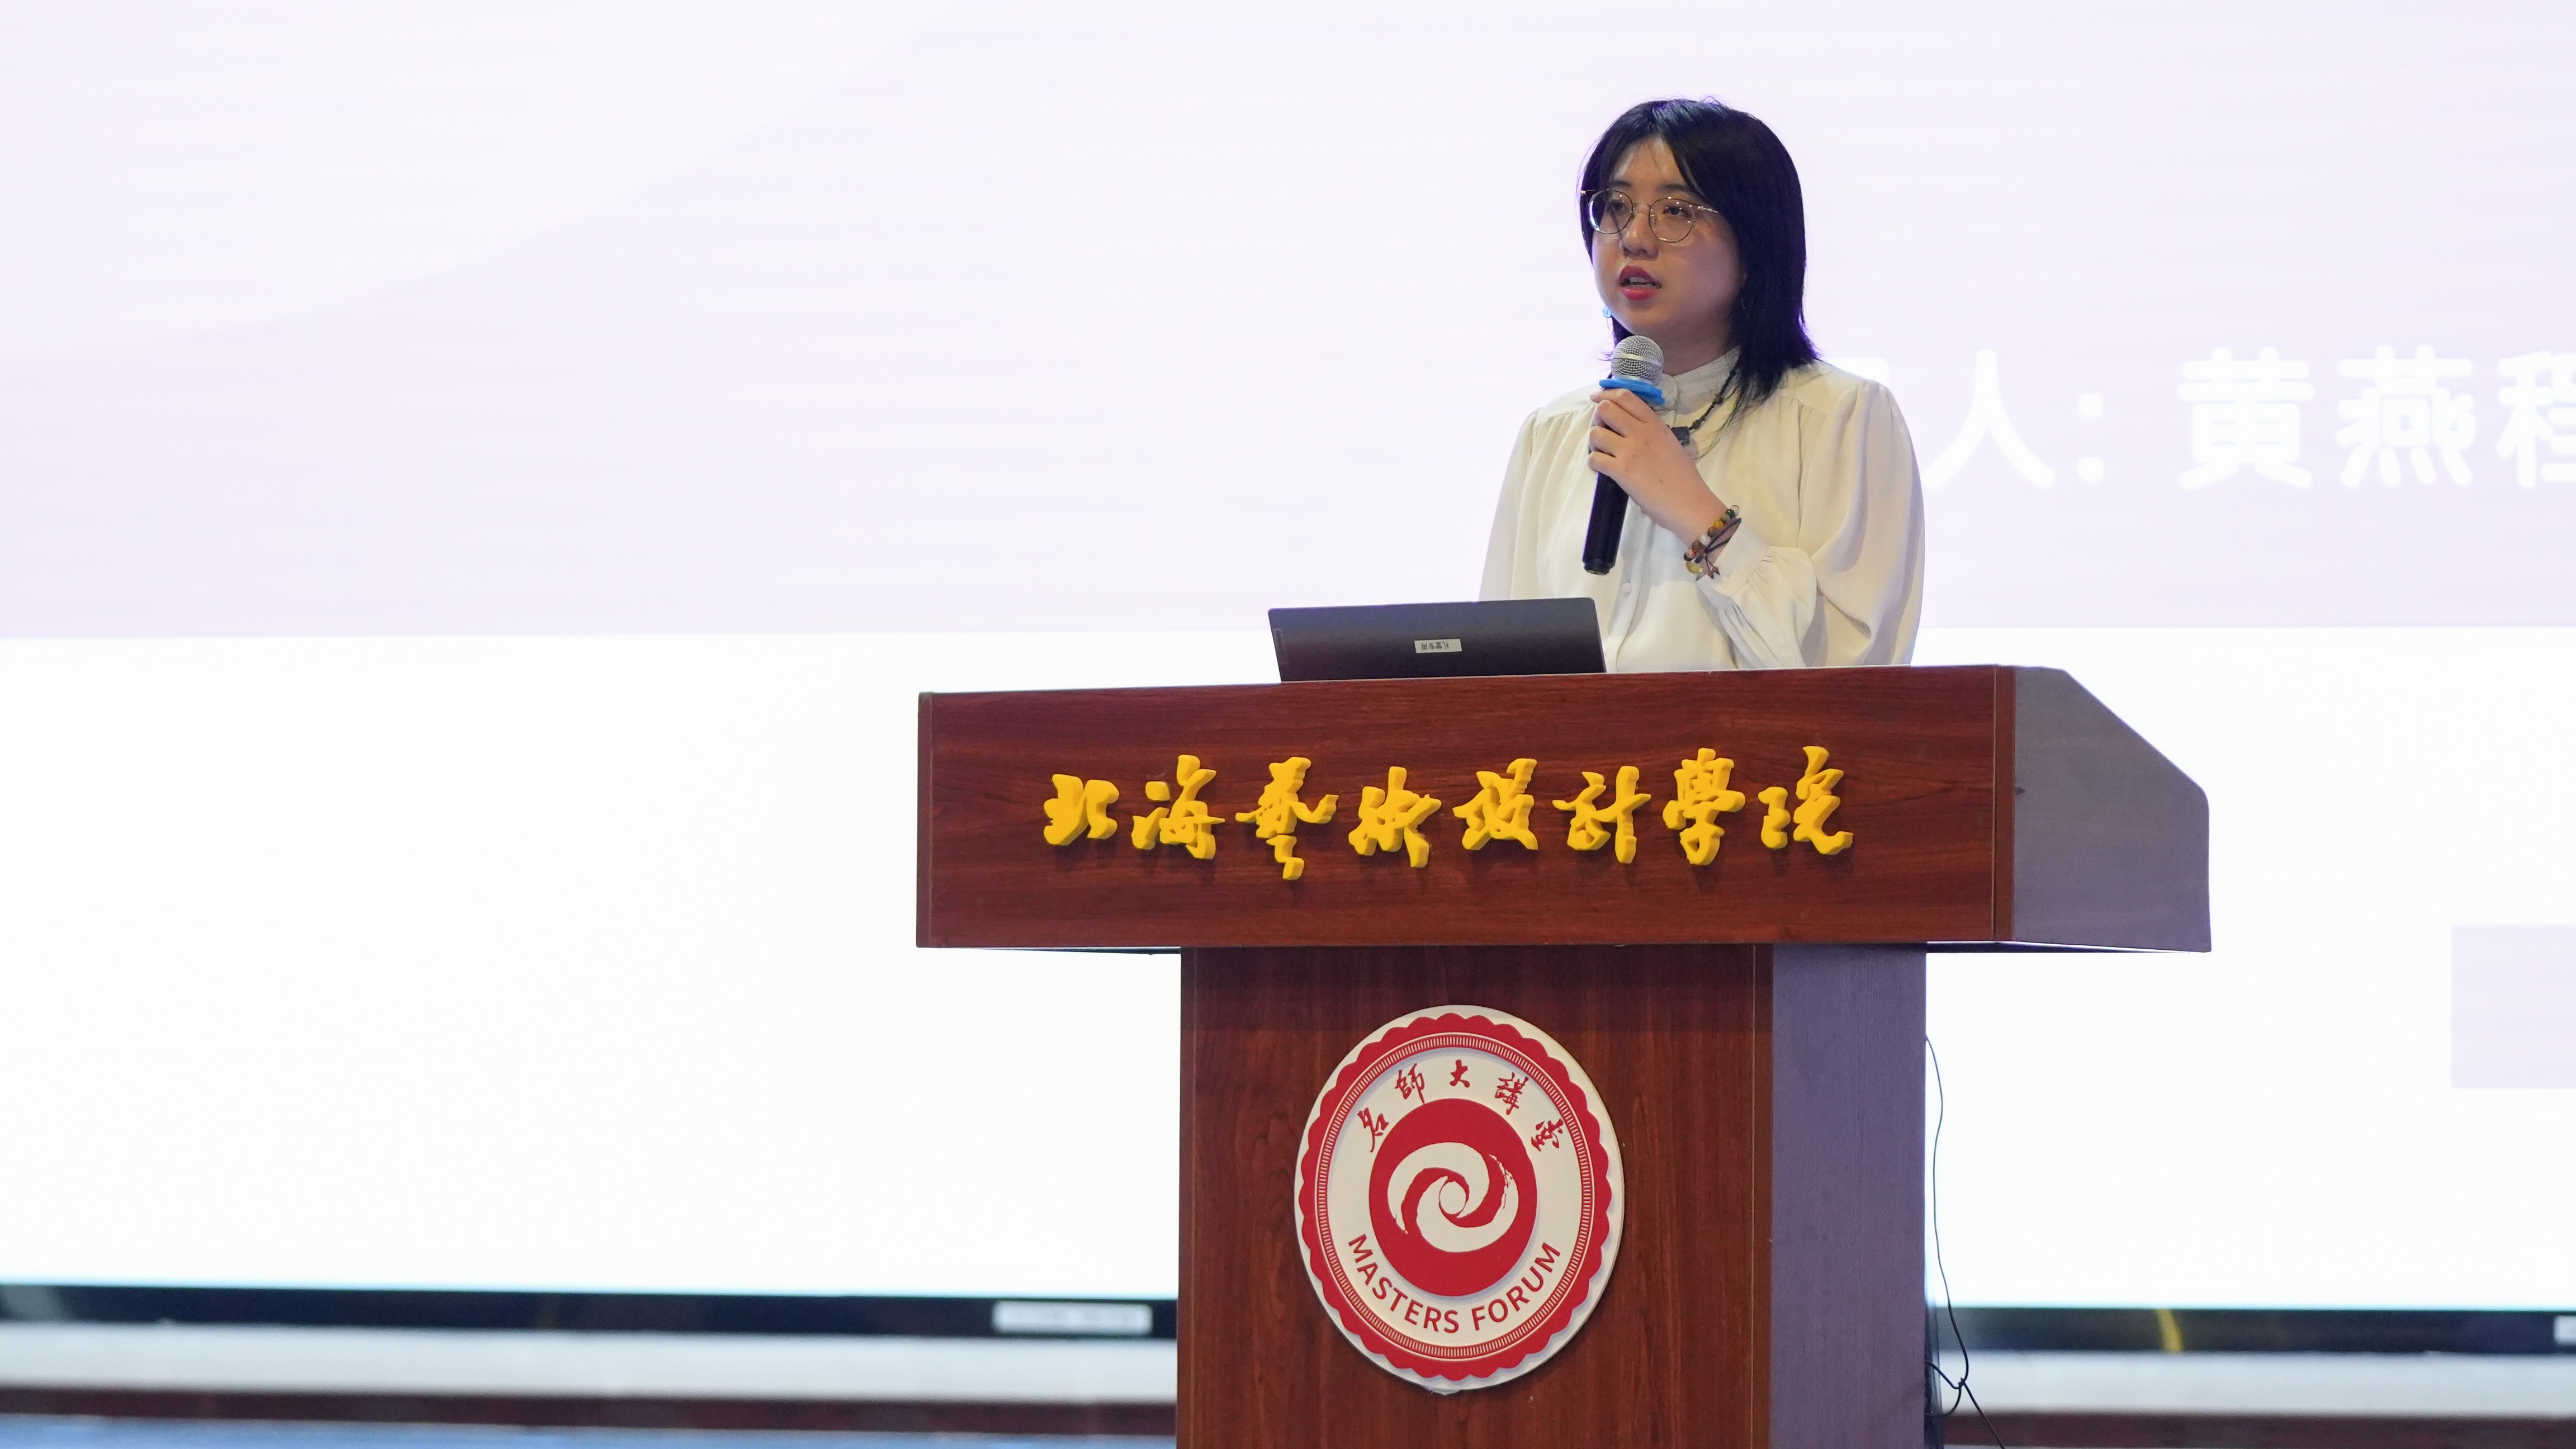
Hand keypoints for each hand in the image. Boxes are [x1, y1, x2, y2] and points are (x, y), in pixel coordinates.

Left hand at [1587, 388, 1728, 541]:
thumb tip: (1634, 429)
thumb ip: (1652, 433)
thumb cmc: (1684, 478)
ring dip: (1594, 442)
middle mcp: (1641, 433)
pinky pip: (1594, 459)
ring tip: (1603, 452)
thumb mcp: (1671, 444)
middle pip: (1605, 409)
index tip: (1597, 398)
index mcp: (1655, 424)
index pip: (1626, 396)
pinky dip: (1594, 463)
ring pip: (1595, 433)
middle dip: (1597, 418)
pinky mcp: (1621, 471)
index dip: (1606, 394)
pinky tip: (1603, 468)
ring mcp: (1630, 451)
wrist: (1689, 503)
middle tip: (1602, 431)